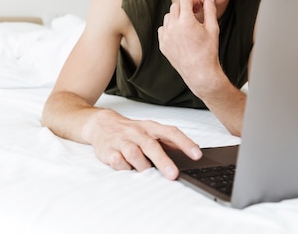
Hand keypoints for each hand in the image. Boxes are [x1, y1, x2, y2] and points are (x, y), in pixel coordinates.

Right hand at [85, 109, 201, 178]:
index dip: (184, 143)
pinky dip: (123, 167)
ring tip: (147, 173)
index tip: (196, 154)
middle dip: (163, 161)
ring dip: (142, 166)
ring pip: (134, 154)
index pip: (170, 132)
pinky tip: (127, 168)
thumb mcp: (151, 131)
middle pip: (151, 145)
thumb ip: (169, 141)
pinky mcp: (108, 150)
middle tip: (173, 174)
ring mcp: (122, 141)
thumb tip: (193, 149)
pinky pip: (117, 161)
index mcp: (150, 127)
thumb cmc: (131, 131)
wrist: (101, 123)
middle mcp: (137, 132)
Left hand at [157, 0, 221, 91]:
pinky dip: (170, 29)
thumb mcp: (213, 28)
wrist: (200, 72)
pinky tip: (180, 35)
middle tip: (194, 16)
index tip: (199, 8)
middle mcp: (173, 27)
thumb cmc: (209, 51)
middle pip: (175, 7)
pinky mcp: (162, 45)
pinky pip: (163, 29)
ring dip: (177, 18)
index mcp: (186, 21)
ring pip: (168, 17)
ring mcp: (166, 37)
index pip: (185, 0)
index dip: (193, 2)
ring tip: (187, 27)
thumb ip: (210, 10)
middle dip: (184, 8)